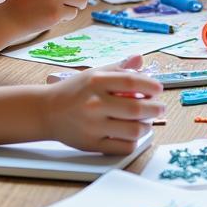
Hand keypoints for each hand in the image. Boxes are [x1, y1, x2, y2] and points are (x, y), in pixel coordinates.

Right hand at [45, 55, 164, 152]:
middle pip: (136, 109)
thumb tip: (140, 59)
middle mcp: (94, 104)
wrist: (46, 112)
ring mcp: (92, 126)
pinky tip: (132, 133)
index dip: (150, 86)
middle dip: (155, 109)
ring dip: (146, 126)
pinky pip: (122, 147)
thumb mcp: (94, 73)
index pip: (132, 82)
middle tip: (160, 108)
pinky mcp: (91, 144)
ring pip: (132, 130)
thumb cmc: (74, 91)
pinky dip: (133, 141)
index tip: (158, 89)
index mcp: (96, 82)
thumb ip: (119, 68)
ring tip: (146, 121)